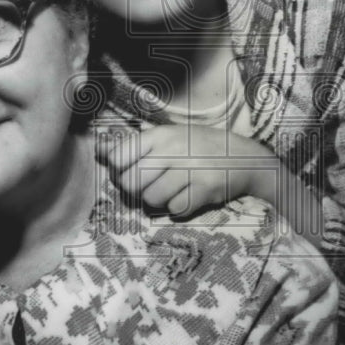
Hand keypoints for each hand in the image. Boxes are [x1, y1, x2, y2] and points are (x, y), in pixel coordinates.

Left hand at [102, 125, 279, 216]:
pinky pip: (175, 210)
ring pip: (151, 198)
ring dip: (157, 201)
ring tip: (172, 191)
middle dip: (136, 190)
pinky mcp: (205, 189)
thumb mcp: (169, 137)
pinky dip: (178, 209)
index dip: (119, 170)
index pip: (119, 156)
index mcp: (161, 134)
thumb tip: (98, 150)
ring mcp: (190, 169)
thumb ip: (135, 145)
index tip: (130, 171)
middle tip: (152, 185)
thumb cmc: (199, 147)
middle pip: (131, 181)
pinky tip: (187, 197)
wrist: (246, 158)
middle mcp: (174, 149)